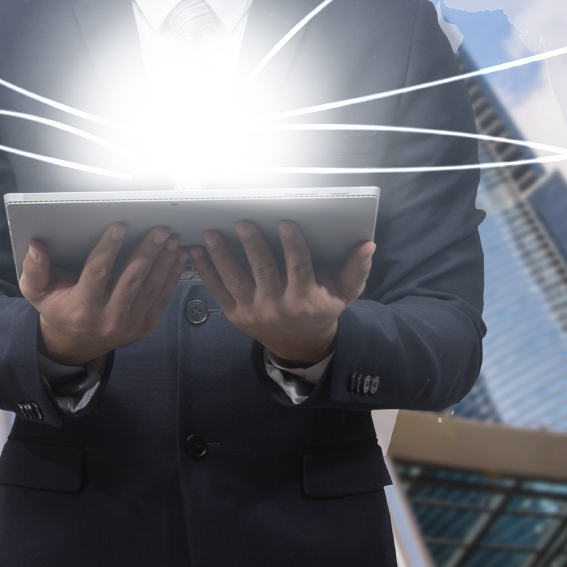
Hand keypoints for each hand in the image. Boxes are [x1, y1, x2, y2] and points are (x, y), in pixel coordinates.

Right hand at [21, 222, 181, 364]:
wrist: (75, 343)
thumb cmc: (57, 308)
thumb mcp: (37, 292)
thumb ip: (34, 269)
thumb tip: (36, 246)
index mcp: (81, 308)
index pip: (97, 273)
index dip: (109, 248)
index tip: (120, 226)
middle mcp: (108, 319)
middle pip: (132, 279)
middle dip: (148, 251)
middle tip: (160, 229)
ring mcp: (129, 325)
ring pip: (151, 287)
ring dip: (164, 261)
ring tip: (172, 238)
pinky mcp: (144, 327)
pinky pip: (161, 298)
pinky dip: (172, 276)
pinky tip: (178, 257)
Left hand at [191, 220, 374, 366]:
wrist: (299, 344)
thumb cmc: (322, 309)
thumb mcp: (344, 293)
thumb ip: (356, 269)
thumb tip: (368, 244)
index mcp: (305, 298)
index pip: (299, 268)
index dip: (293, 245)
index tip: (285, 222)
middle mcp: (278, 306)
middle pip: (263, 272)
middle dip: (252, 246)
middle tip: (242, 222)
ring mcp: (254, 312)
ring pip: (236, 280)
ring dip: (222, 256)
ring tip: (211, 234)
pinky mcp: (235, 315)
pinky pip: (218, 291)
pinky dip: (206, 271)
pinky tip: (197, 251)